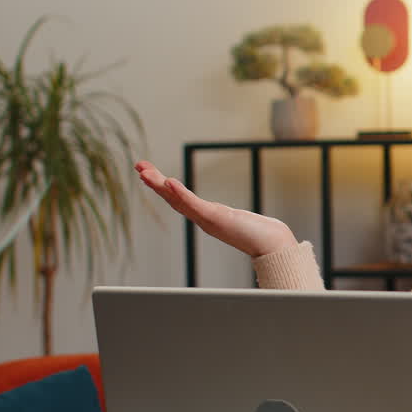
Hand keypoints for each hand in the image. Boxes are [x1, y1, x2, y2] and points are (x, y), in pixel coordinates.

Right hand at [135, 160, 297, 257]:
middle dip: (154, 183)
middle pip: (173, 198)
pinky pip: (194, 204)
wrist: (273, 245)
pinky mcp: (216, 219)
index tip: (148, 173)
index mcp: (205, 216)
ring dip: (160, 186)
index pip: (179, 199)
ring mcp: (207, 220)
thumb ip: (229, 219)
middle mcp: (202, 219)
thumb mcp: (237, 220)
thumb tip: (231, 218)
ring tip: (145, 172)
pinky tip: (169, 182)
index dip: (162, 187)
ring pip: (178, 201)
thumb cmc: (259, 233)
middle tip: (139, 166)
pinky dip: (181, 194)